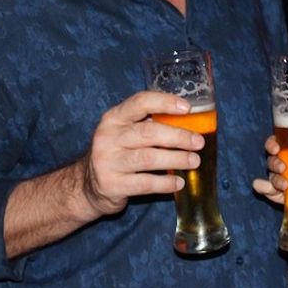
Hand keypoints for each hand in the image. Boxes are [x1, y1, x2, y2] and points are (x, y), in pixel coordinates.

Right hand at [81, 90, 203, 217]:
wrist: (89, 185)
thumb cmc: (117, 153)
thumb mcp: (124, 132)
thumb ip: (148, 124)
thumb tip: (190, 121)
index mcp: (114, 118)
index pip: (140, 102)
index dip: (165, 102)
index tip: (187, 108)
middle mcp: (108, 137)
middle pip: (148, 132)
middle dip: (178, 137)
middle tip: (198, 142)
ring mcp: (108, 161)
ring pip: (148, 158)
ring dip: (176, 159)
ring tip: (194, 161)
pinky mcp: (112, 184)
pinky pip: (145, 183)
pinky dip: (166, 183)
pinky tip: (179, 183)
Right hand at [251, 134, 287, 256]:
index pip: (279, 143)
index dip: (273, 142)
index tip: (276, 146)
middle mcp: (286, 166)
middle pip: (272, 159)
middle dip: (274, 162)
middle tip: (283, 167)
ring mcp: (282, 182)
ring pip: (270, 175)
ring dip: (274, 178)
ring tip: (284, 185)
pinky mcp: (279, 197)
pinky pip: (265, 190)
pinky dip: (262, 187)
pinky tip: (265, 187)